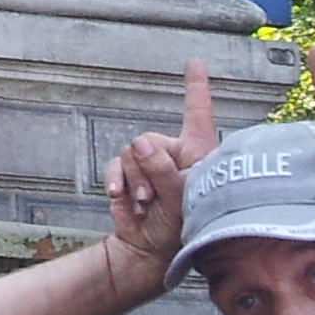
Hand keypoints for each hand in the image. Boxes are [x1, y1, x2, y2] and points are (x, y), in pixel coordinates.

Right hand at [103, 57, 216, 266]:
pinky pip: (116, 164)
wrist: (150, 251)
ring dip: (135, 181)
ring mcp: (150, 164)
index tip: (196, 63)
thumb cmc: (182, 227)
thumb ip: (162, 170)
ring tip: (146, 205)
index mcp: (198, 155)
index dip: (197, 88)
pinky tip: (122, 198)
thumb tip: (139, 142)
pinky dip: (117, 181)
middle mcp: (174, 154)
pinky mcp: (129, 174)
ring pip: (131, 153)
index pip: (197, 115)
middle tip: (155, 199)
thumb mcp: (179, 199)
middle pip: (151, 140)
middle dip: (148, 169)